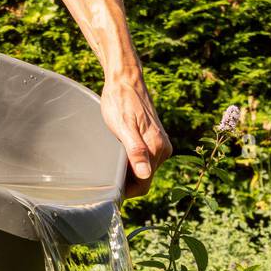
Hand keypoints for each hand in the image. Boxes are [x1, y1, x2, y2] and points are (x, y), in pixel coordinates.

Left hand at [100, 74, 170, 197]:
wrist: (125, 80)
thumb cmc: (120, 101)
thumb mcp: (123, 127)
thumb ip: (135, 151)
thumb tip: (145, 174)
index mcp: (158, 148)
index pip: (144, 185)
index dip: (126, 190)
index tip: (109, 186)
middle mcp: (163, 148)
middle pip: (144, 179)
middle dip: (126, 180)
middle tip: (106, 169)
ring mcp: (160, 144)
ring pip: (143, 170)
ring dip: (128, 170)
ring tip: (112, 157)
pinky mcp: (155, 139)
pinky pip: (143, 159)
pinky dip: (130, 161)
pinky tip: (118, 151)